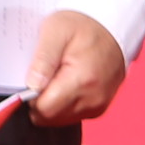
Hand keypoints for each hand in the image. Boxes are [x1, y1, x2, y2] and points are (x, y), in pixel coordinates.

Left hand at [24, 11, 129, 125]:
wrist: (114, 25)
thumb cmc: (85, 24)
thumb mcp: (57, 29)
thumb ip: (42, 59)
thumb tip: (31, 86)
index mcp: (83, 80)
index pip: (43, 109)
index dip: (30, 97)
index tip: (33, 79)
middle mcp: (94, 98)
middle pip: (50, 118)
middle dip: (40, 101)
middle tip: (45, 76)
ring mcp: (98, 104)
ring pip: (59, 119)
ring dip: (52, 103)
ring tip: (58, 77)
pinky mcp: (100, 107)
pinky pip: (72, 115)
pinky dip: (64, 104)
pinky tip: (68, 83)